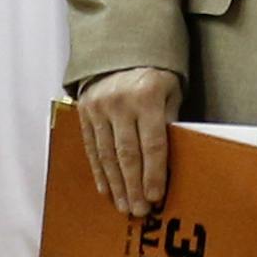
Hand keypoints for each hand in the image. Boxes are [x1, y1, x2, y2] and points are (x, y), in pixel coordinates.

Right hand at [77, 66, 183, 218]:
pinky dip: (100, 172)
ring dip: (117, 185)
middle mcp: (120, 102)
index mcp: (147, 95)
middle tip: (139, 211)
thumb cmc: (155, 71)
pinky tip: (107, 190)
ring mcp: (99, 107)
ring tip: (125, 206)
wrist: (120, 45)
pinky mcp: (84, 111)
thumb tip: (169, 159)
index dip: (154, 173)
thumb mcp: (172, 90)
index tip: (156, 197)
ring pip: (107, 155)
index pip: (152, 143)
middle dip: (134, 186)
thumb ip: (169, 121)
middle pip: (127, 154)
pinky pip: (92, 148)